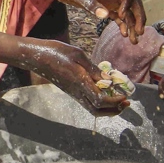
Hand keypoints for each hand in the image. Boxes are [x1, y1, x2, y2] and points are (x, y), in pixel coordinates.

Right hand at [15, 39, 130, 116]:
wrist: (38, 57)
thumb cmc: (57, 52)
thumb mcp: (78, 54)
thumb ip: (93, 68)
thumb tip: (108, 80)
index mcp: (80, 82)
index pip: (100, 99)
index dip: (115, 101)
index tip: (125, 95)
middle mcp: (77, 92)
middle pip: (97, 110)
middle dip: (114, 109)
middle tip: (126, 102)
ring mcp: (73, 93)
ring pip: (92, 109)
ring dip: (108, 109)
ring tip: (119, 100)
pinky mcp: (72, 91)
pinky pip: (88, 103)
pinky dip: (100, 103)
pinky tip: (106, 94)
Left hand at [48, 0, 146, 43]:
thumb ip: (89, 3)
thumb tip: (106, 14)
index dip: (128, 3)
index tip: (121, 15)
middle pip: (132, 2)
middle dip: (138, 16)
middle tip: (139, 32)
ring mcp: (108, 0)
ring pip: (126, 12)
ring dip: (132, 24)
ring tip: (134, 40)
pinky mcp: (103, 7)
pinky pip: (117, 16)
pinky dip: (123, 25)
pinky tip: (125, 35)